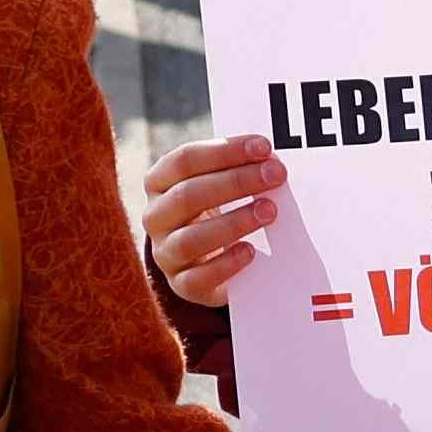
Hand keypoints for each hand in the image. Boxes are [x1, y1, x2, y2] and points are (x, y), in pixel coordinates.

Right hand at [140, 129, 287, 308]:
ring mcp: (165, 253)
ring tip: (269, 211)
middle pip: (188, 195)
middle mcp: (155, 216)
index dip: (224, 151)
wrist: (205, 258)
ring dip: (234, 223)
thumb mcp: (219, 185)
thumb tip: (273, 161)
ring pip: (190, 239)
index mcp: (159, 182)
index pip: (184, 160)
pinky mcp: (181, 284)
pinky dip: (225, 265)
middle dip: (236, 182)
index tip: (264, 147)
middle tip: (276, 175)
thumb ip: (237, 170)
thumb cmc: (215, 210)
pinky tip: (251, 252)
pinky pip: (197, 278)